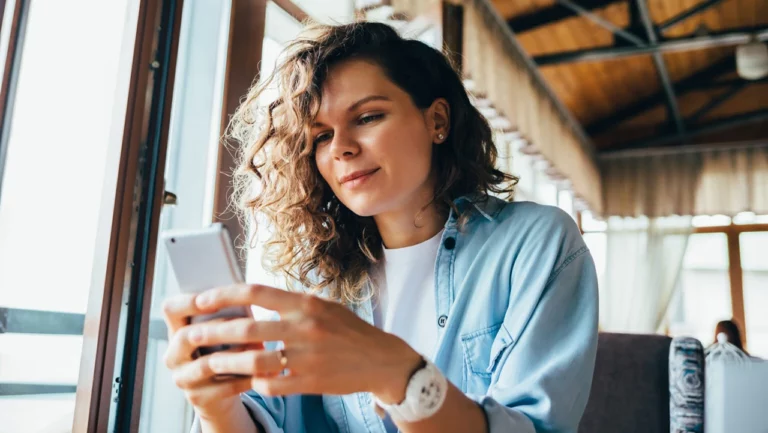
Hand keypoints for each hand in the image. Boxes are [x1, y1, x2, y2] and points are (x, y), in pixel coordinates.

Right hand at [161, 293, 263, 420]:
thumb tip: (249, 297)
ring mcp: (183, 378)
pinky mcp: (198, 398)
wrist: (223, 390)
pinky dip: (246, 378)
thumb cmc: (228, 349)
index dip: (187, 302)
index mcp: (176, 330)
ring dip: (236, 354)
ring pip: (205, 364)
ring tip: (260, 347)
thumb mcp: (225, 331)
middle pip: (184, 336)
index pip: (170, 309)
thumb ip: (229, 315)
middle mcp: (173, 355)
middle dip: (218, 328)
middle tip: (247, 323)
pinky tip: (264, 371)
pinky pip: (223, 387)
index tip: (211, 298)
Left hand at [190, 284, 422, 402]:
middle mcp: (305, 327)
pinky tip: (247, 380)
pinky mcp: (310, 382)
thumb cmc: (349, 331)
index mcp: (306, 304)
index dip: (224, 294)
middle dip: (214, 331)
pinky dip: (255, 382)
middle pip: (248, 328)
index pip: (257, 292)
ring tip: (211, 362)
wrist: (381, 360)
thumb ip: (291, 303)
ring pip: (255, 360)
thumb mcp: (323, 307)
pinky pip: (272, 384)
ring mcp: (308, 357)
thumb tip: (253, 298)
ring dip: (228, 362)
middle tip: (193, 334)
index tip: (202, 298)